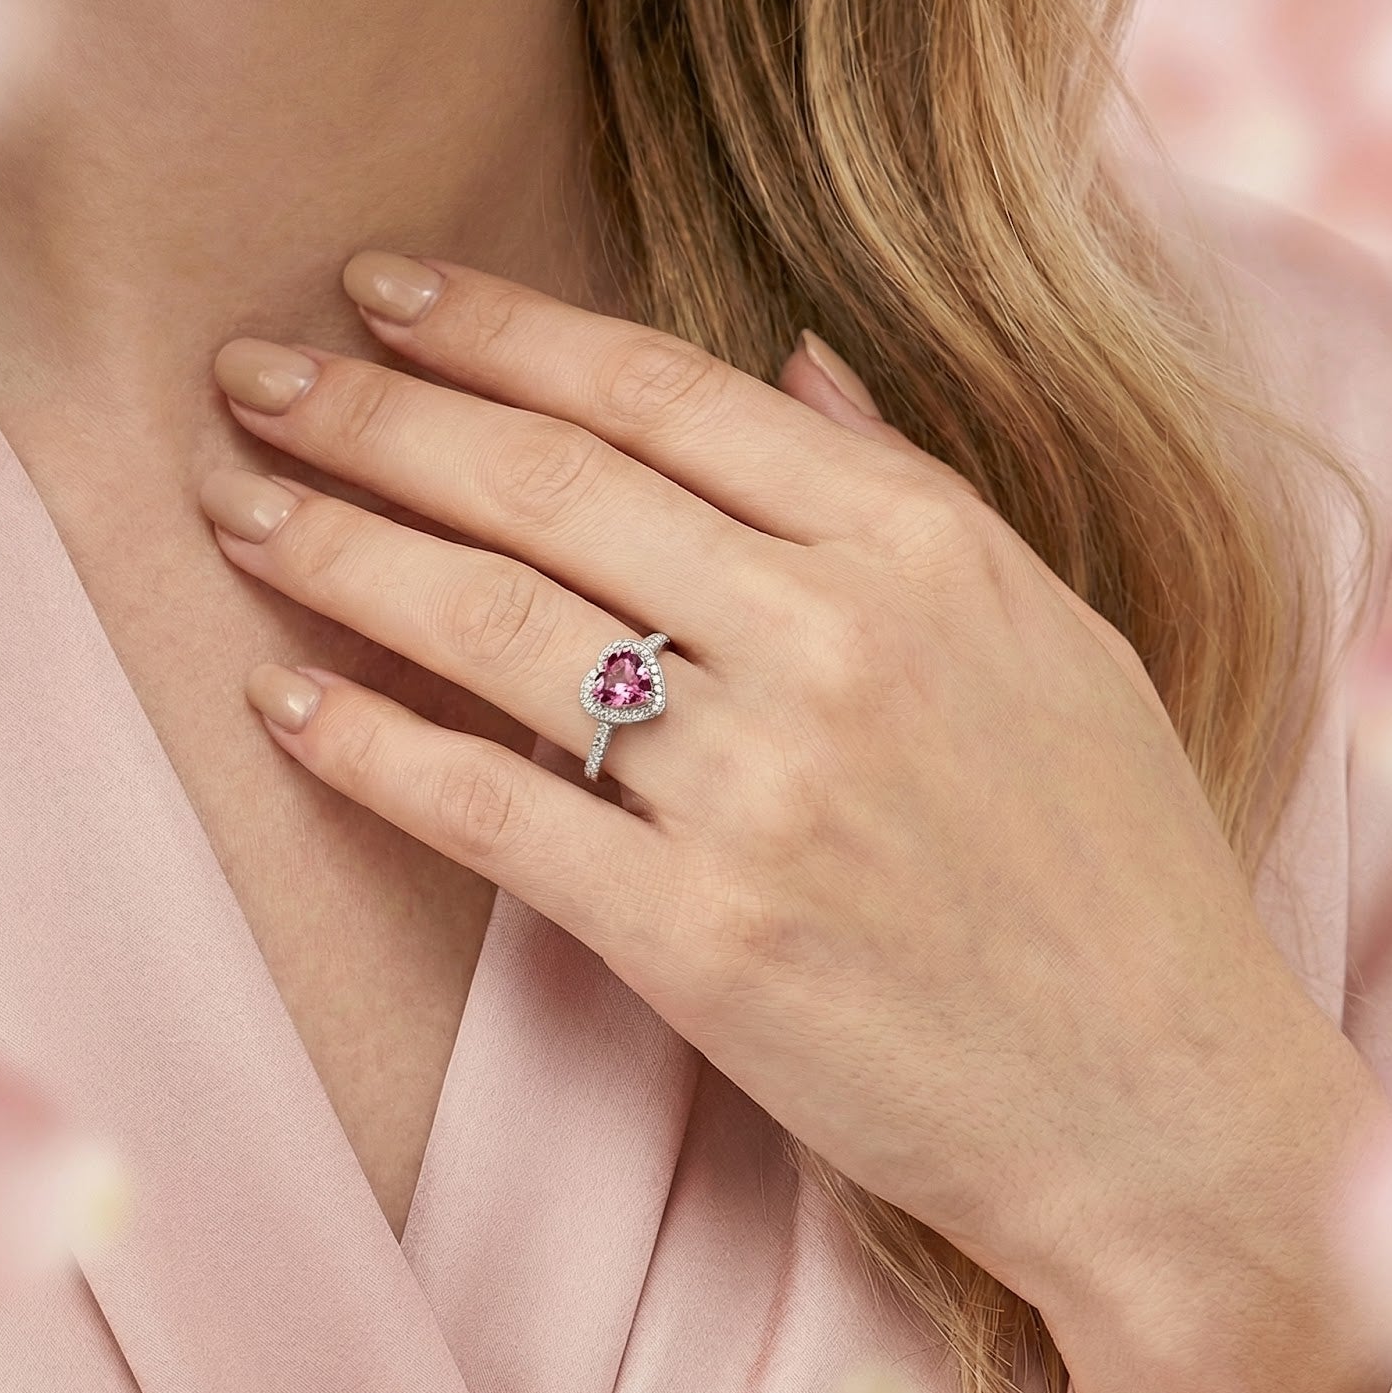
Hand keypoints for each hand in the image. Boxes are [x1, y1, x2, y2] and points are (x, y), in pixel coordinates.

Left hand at [198, 250, 1372, 1335]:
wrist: (1157, 1102)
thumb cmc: (1110, 859)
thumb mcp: (1046, 630)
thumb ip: (907, 483)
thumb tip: (792, 354)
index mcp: (920, 548)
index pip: (660, 393)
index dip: (497, 328)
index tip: (380, 290)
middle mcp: (832, 643)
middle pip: (550, 486)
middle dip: (376, 417)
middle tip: (249, 375)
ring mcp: (761, 793)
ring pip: (496, 629)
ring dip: (341, 557)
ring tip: (235, 510)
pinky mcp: (700, 942)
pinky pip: (497, 816)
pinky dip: (375, 754)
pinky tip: (282, 708)